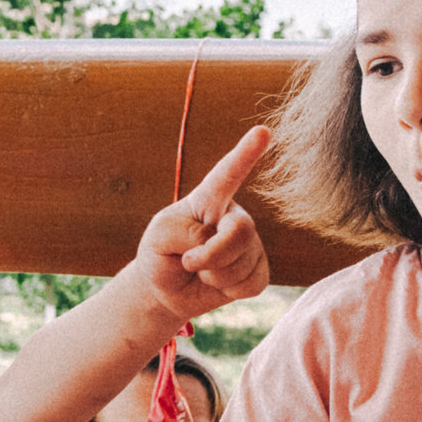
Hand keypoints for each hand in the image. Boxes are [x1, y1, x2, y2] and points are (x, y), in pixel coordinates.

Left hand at [132, 126, 272, 322]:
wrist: (167, 290)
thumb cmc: (161, 255)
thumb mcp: (159, 238)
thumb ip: (186, 234)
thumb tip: (215, 244)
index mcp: (208, 199)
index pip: (228, 174)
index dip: (245, 153)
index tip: (263, 131)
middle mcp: (233, 216)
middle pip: (241, 230)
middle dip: (213, 255)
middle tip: (188, 263)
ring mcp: (250, 242)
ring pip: (243, 263)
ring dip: (213, 276)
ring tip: (199, 271)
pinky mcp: (258, 268)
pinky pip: (251, 283)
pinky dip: (228, 290)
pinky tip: (216, 283)